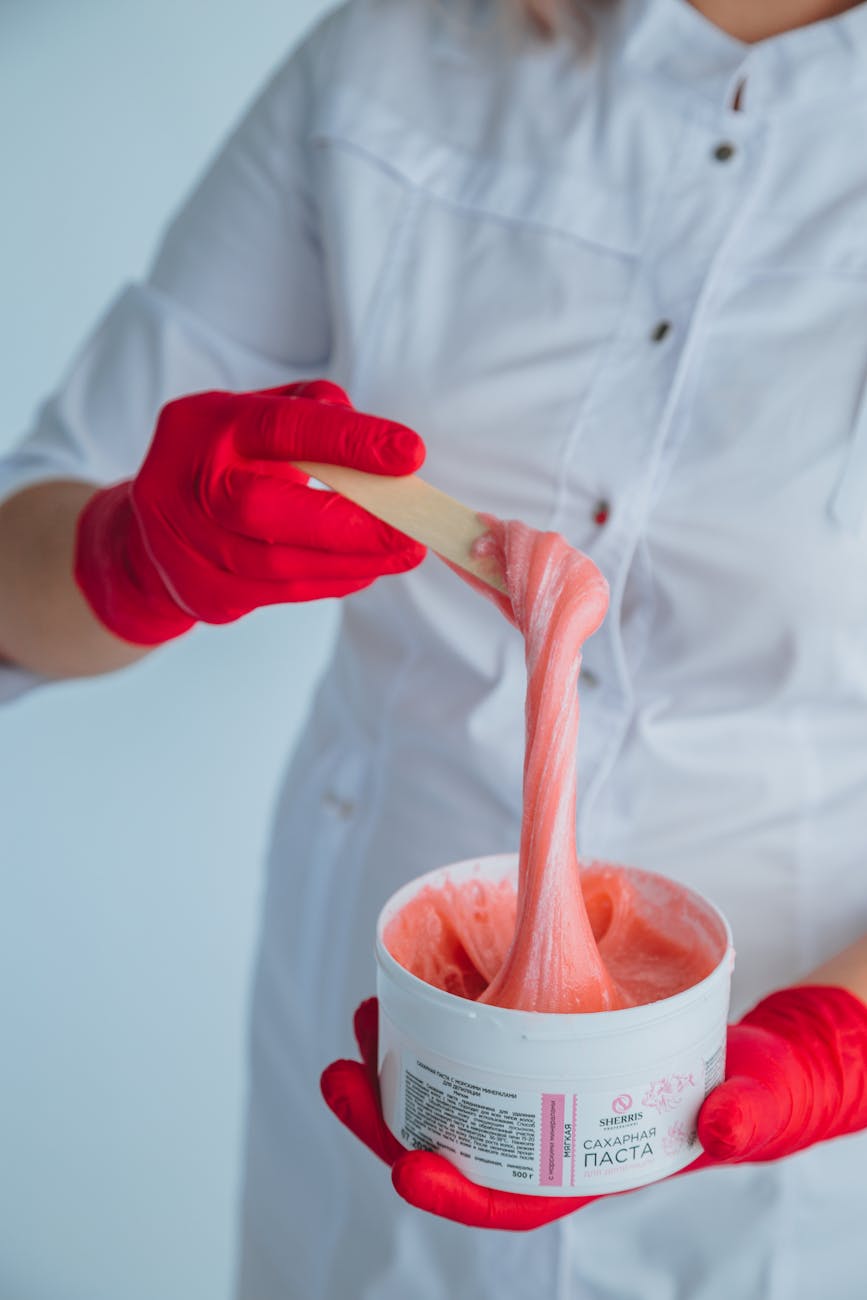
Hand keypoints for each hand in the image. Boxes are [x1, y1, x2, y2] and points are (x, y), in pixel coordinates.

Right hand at [74, 380, 425, 644]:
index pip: (281, 428)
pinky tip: (368, 570)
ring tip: (405, 551)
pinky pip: (281, 594)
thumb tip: (375, 445)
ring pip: (278, 563)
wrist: (148, 536)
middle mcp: (184, 484)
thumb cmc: (223, 462)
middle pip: (265, 509)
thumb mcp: (253, 414)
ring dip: (353, 561)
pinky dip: (333, 582)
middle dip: (348, 522)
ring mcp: (187, 546)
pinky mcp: (204, 594)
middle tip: (409, 527)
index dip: (349, 440)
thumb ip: (313, 411)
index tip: (410, 453)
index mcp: (204, 425)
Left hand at [321, 985, 866, 1229]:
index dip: (456, 1194)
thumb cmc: (755, 1093)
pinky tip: (409, 989)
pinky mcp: (541, 1044)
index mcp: (591, 1169)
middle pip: (455, 1146)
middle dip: (388, 1122)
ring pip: (450, 1094)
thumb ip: (744, 1116)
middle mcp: (551, 1136)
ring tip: (362, 1019)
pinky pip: (474, 1041)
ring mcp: (540, 1091)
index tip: (407, 1165)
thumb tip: (723, 1125)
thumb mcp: (758, 1104)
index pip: (511, 1198)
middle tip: (342, 1075)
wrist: (756, 1056)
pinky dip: (436, 1020)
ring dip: (395, 1066)